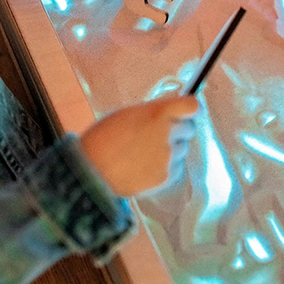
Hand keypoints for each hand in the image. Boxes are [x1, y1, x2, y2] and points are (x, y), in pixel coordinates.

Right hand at [80, 97, 198, 196]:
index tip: (187, 112)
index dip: (190, 109)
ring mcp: (169, 157)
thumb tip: (172, 114)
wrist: (91, 172)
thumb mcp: (127, 114)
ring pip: (181, 149)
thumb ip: (154, 113)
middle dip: (177, 130)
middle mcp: (168, 134)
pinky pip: (175, 168)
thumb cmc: (104, 139)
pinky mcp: (166, 177)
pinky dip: (165, 167)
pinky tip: (144, 167)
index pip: (192, 106)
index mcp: (158, 113)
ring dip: (170, 149)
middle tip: (157, 135)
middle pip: (189, 128)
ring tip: (144, 154)